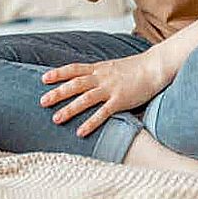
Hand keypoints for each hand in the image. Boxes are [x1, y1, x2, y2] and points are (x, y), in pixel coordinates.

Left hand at [39, 53, 169, 137]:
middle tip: (42, 102)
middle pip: (75, 84)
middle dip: (57, 93)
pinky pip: (103, 113)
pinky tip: (80, 132)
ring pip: (85, 99)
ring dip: (69, 109)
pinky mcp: (120, 100)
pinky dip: (90, 122)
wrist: (155, 66)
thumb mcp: (113, 67)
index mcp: (99, 68)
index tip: (44, 79)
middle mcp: (101, 77)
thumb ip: (100, 74)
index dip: (58, 73)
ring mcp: (110, 88)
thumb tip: (87, 81)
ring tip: (56, 119)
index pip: (74, 69)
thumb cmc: (136, 69)